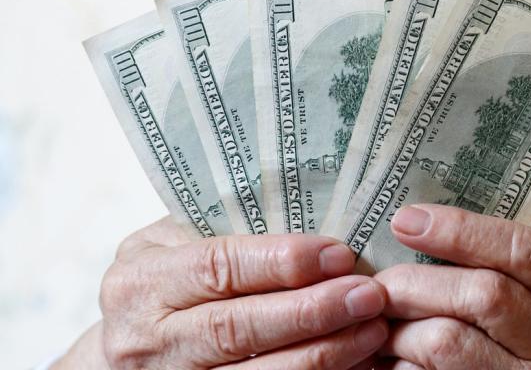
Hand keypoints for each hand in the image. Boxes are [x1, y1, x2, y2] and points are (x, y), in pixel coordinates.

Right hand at [56, 216, 387, 368]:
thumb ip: (229, 226)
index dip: (280, 262)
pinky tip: (355, 359)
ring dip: (323, 353)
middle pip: (237, 329)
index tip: (337, 253)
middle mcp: (149, 339)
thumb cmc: (166, 277)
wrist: (124, 345)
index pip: (216, 268)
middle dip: (310, 312)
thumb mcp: (175, 241)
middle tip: (367, 294)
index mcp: (141, 282)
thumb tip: (320, 209)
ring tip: (373, 329)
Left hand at [373, 205, 530, 368]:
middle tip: (375, 283)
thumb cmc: (523, 353)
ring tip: (377, 326)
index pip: (525, 250)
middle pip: (485, 293)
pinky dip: (400, 366)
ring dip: (399, 330)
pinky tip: (391, 361)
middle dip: (417, 282)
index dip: (461, 229)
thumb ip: (495, 274)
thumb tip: (414, 228)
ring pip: (449, 341)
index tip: (405, 220)